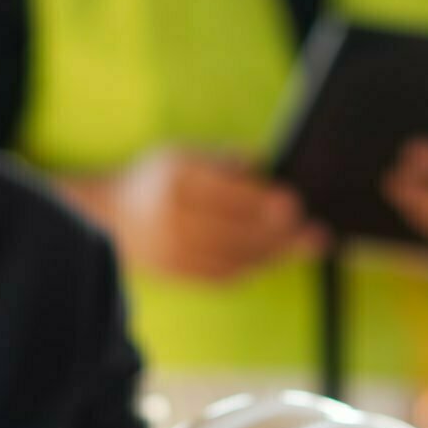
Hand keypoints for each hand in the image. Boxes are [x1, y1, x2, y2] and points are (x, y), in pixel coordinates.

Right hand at [70, 149, 323, 281]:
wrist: (110, 217)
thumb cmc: (159, 178)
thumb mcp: (185, 153)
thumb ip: (225, 159)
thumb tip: (265, 166)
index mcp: (177, 181)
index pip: (228, 195)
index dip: (263, 203)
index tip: (294, 204)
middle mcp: (173, 219)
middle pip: (238, 231)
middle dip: (281, 234)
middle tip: (316, 233)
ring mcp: (174, 251)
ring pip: (236, 257)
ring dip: (275, 253)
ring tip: (305, 245)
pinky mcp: (179, 273)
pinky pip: (225, 274)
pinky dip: (255, 266)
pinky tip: (274, 256)